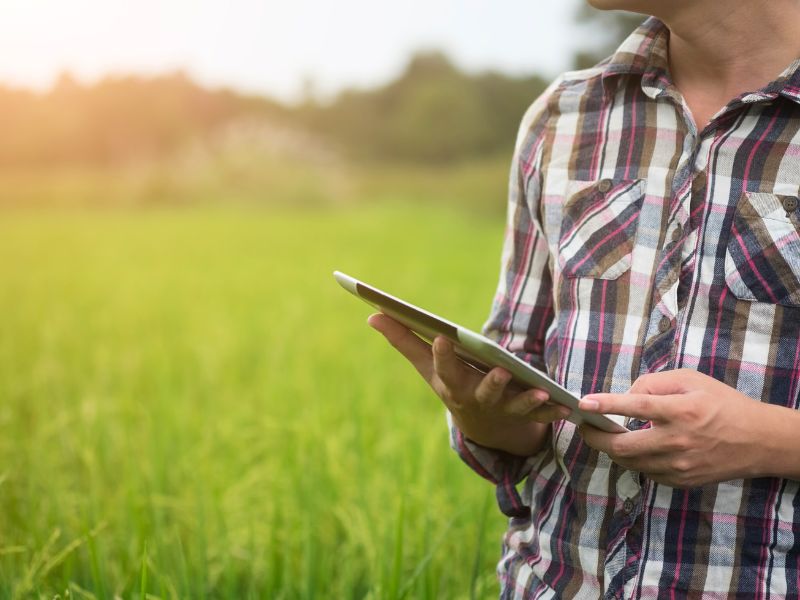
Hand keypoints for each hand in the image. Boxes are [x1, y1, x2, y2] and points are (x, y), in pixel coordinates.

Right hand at [367, 313, 569, 456]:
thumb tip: (372, 315)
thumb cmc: (452, 385)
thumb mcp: (428, 368)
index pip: (445, 369)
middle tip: (500, 372)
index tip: (442, 337)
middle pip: (483, 392)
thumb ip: (404, 341)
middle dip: (491, 384)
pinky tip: (567, 405)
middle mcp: (477, 400)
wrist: (484, 428)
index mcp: (452, 385)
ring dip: (528, 400)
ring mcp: (503, 409)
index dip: (444, 355)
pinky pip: (543, 414)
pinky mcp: (528, 415)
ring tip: (539, 390)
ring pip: (516, 406)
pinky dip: (554, 410)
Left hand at [577, 369, 777, 486]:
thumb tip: (624, 397)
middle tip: (584, 426)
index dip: (606, 404)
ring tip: (604, 435)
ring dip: (611, 449)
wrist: (758, 440)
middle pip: (623, 447)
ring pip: (629, 462)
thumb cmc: (721, 403)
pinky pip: (645, 472)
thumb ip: (653, 384)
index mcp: (681, 411)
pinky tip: (633, 447)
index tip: (582, 402)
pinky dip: (633, 459)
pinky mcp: (681, 481)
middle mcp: (678, 441)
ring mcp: (679, 466)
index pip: (636, 407)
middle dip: (595, 438)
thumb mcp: (690, 380)